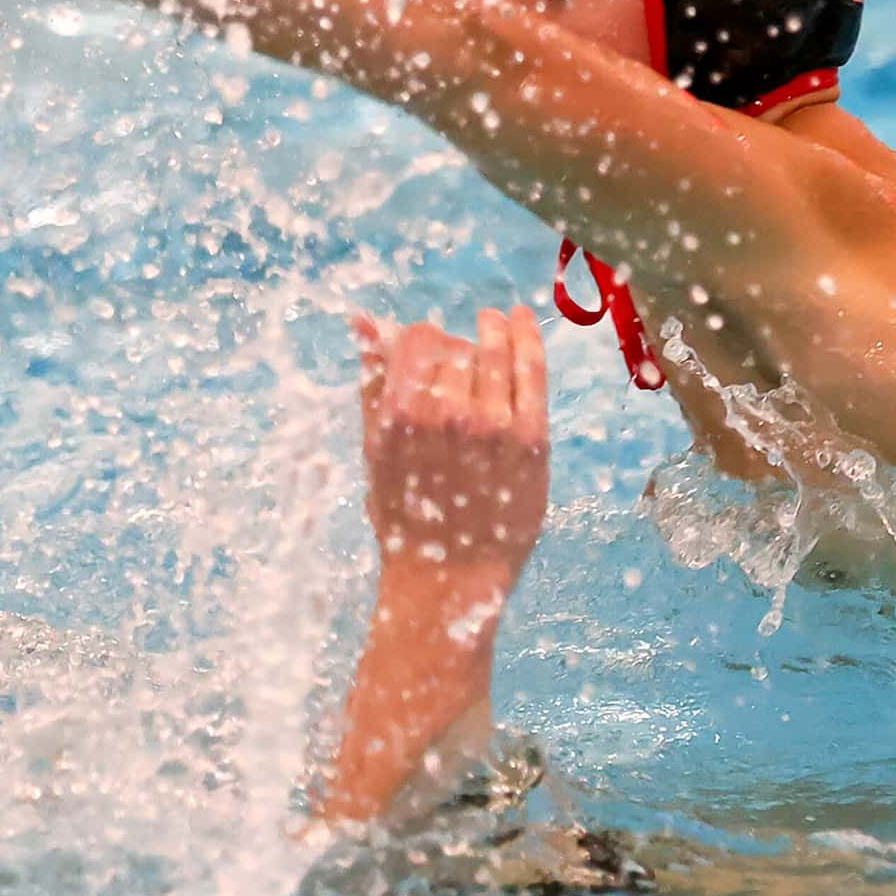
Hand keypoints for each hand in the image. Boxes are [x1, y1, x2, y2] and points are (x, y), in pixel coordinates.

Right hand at [352, 307, 549, 591]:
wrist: (450, 576)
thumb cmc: (405, 513)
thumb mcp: (375, 445)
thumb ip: (372, 380)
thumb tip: (364, 320)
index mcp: (401, 413)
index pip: (418, 339)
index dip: (422, 340)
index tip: (429, 352)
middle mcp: (447, 412)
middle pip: (456, 345)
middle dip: (455, 347)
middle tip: (459, 363)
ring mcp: (494, 425)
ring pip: (495, 351)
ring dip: (493, 331)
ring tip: (493, 320)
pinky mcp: (531, 438)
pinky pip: (532, 371)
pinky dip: (528, 337)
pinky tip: (521, 318)